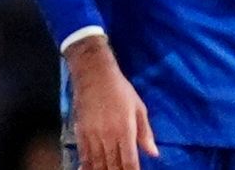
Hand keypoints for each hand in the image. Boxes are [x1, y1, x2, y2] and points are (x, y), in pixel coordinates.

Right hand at [66, 37, 157, 169]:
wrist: (93, 73)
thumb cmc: (120, 89)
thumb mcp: (139, 108)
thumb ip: (145, 132)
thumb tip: (153, 153)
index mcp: (125, 130)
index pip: (130, 161)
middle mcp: (108, 136)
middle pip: (113, 165)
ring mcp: (92, 134)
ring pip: (97, 163)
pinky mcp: (80, 131)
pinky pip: (83, 154)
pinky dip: (86, 166)